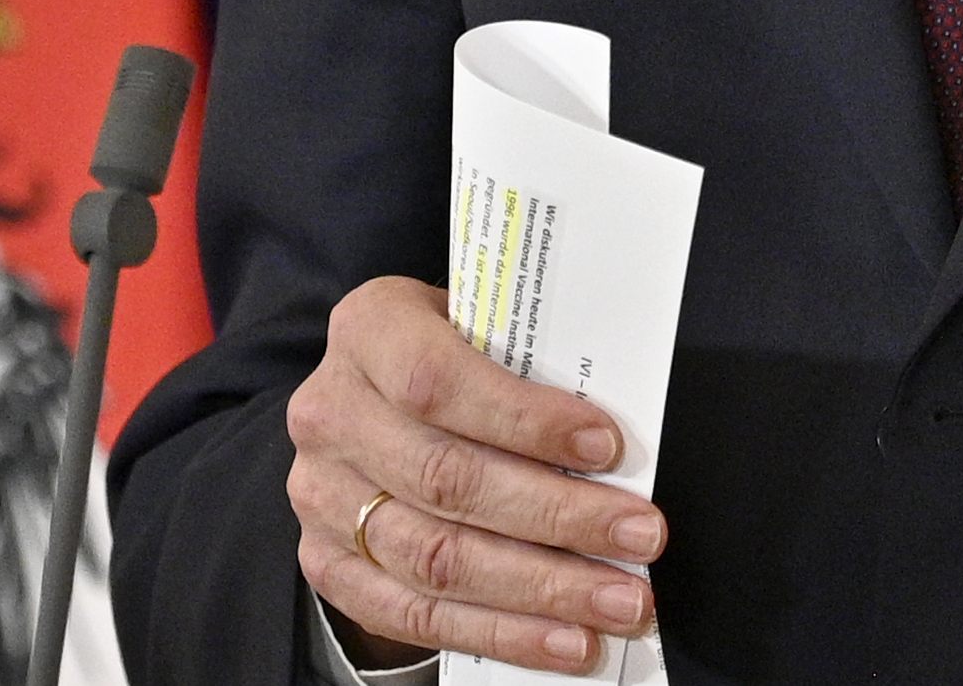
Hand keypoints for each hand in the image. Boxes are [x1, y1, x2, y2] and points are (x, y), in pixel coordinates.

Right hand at [288, 277, 664, 674]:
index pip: (442, 382)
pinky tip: (564, 643)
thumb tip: (617, 434)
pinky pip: (416, 617)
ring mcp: (321, 498)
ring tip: (618, 603)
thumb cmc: (449, 346)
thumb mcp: (477, 320)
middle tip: (641, 537)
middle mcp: (331, 415)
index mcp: (369, 329)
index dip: (526, 420)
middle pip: (449, 481)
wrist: (367, 389)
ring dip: (541, 591)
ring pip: (438, 560)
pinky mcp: (327, 565)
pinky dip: (500, 634)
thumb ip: (526, 358)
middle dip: (559, 517)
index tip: (609, 447)